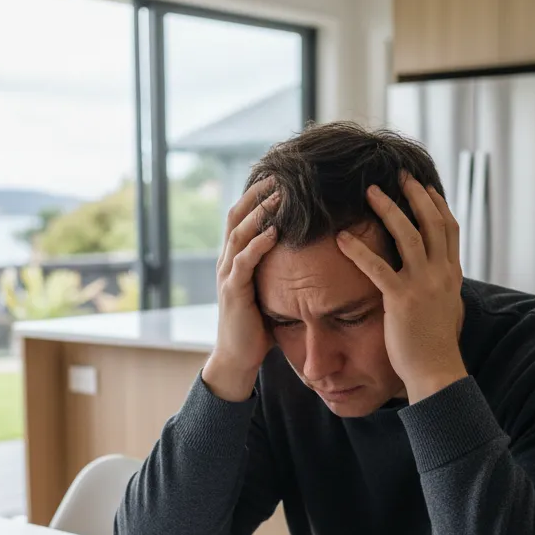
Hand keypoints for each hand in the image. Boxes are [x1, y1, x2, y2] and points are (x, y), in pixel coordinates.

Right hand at [202, 178, 279, 401]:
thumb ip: (279, 272)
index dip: (257, 196)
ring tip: (278, 196)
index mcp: (234, 259)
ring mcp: (227, 276)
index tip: (278, 178)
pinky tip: (274, 231)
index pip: (241, 217)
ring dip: (259, 214)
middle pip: (236, 217)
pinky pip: (244, 262)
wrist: (237, 358)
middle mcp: (227, 262)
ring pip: (239, 234)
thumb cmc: (257, 327)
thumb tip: (307, 256)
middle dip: (257, 195)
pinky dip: (258, 244)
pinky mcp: (233, 292)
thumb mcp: (269, 291)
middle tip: (279, 176)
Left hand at [336, 173, 466, 402]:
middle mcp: (441, 274)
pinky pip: (377, 267)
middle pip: (431, 222)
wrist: (436, 372)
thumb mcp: (447, 310)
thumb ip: (443, 290)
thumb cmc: (436, 347)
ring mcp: (423, 285)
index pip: (449, 229)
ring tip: (370, 192)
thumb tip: (442, 281)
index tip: (424, 187)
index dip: (437, 205)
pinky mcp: (401, 300)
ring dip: (388, 210)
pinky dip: (358, 250)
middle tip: (399, 175)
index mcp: (452, 275)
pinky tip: (341, 238)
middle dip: (415, 195)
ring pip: (408, 235)